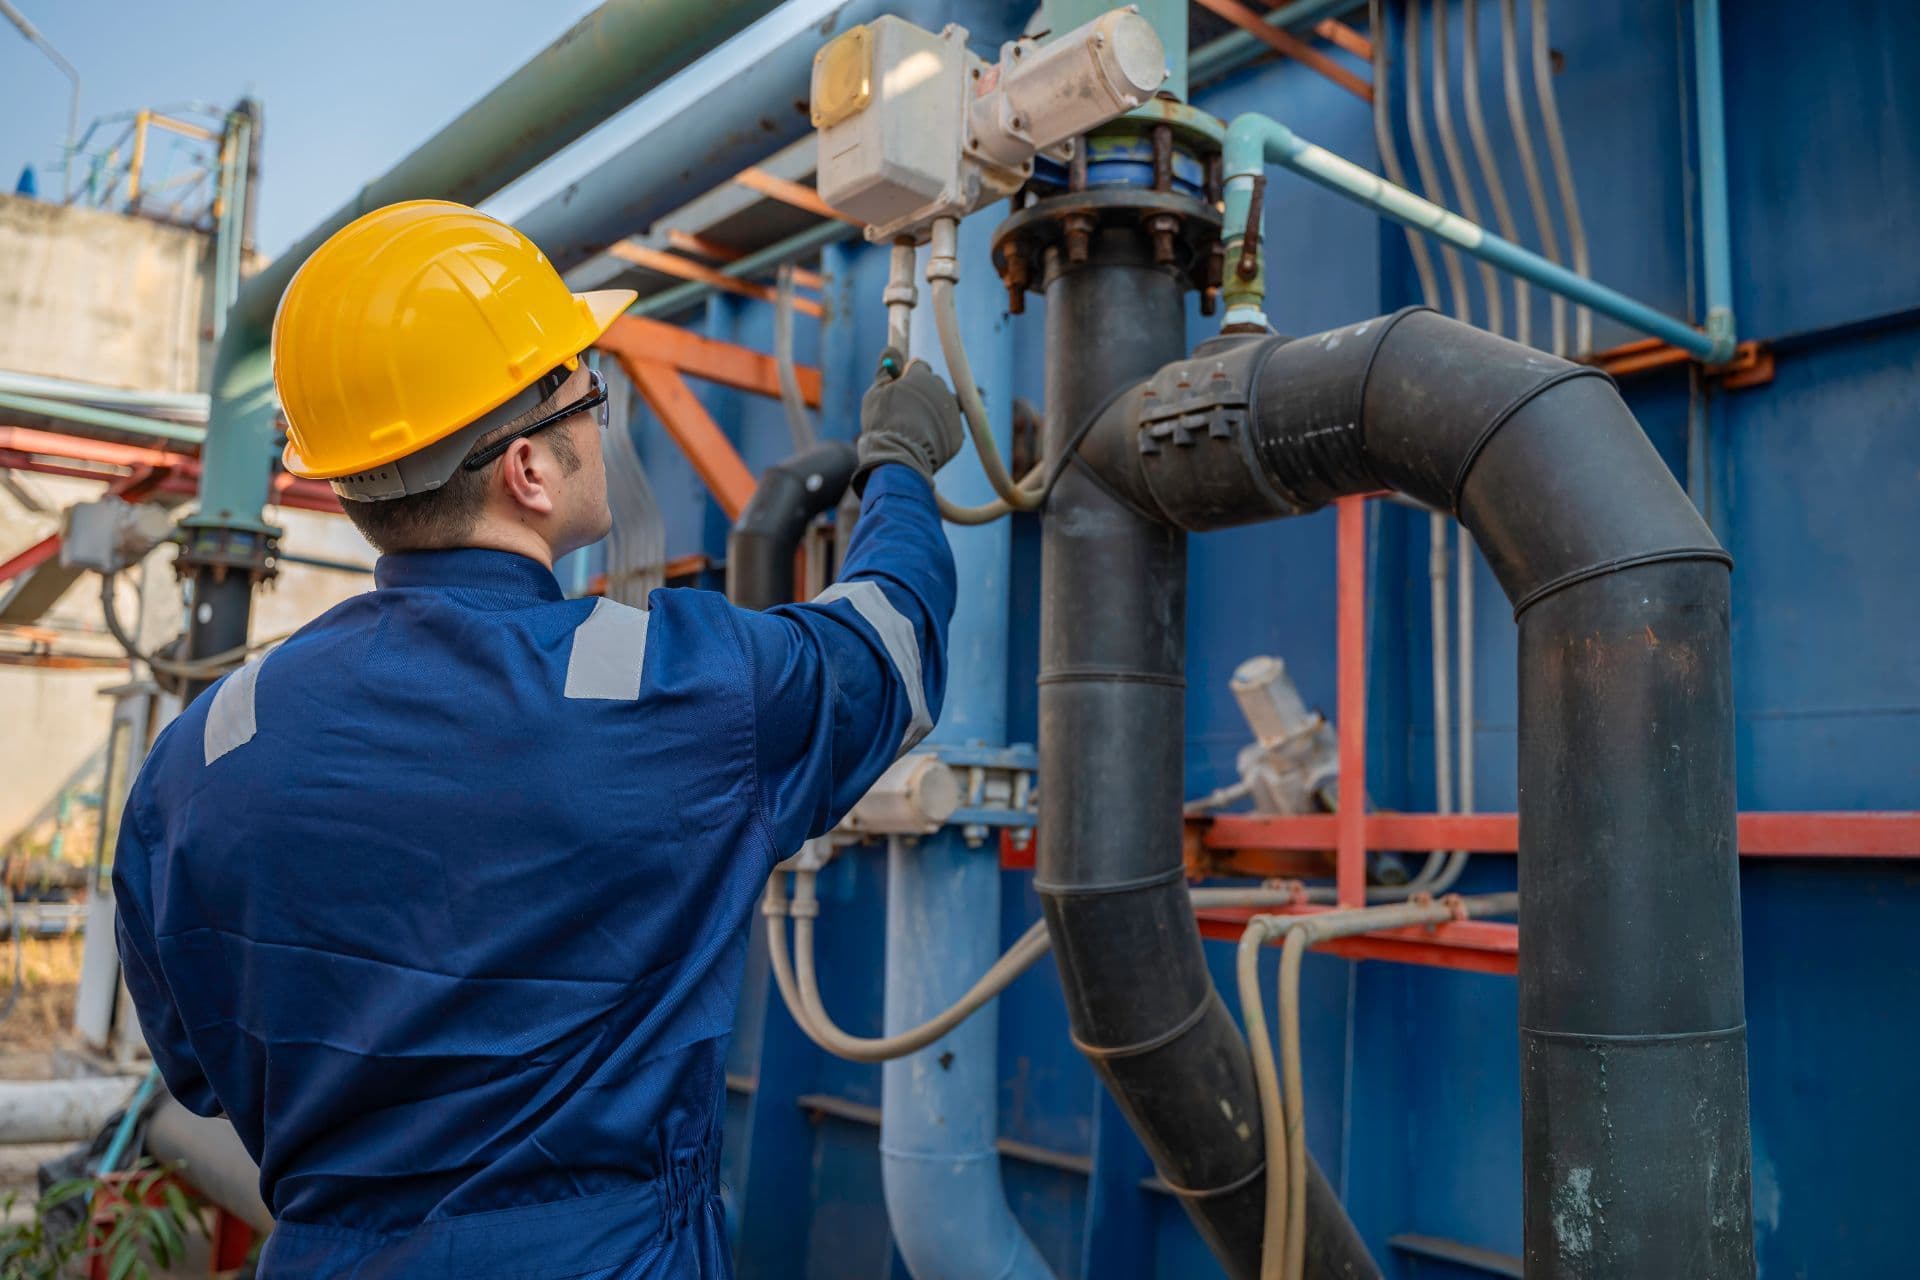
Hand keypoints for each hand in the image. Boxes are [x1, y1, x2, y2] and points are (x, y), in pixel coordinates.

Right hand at [854, 350, 963, 491]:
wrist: (900, 458)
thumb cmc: (883, 424)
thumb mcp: (876, 393)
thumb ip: (885, 370)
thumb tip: (893, 349)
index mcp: (921, 376)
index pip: (919, 366)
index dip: (908, 378)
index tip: (899, 389)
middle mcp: (941, 389)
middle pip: (933, 385)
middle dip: (922, 394)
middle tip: (905, 412)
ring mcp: (952, 412)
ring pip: (943, 406)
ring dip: (932, 412)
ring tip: (914, 429)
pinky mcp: (958, 434)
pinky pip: (948, 428)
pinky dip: (939, 433)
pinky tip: (923, 442)